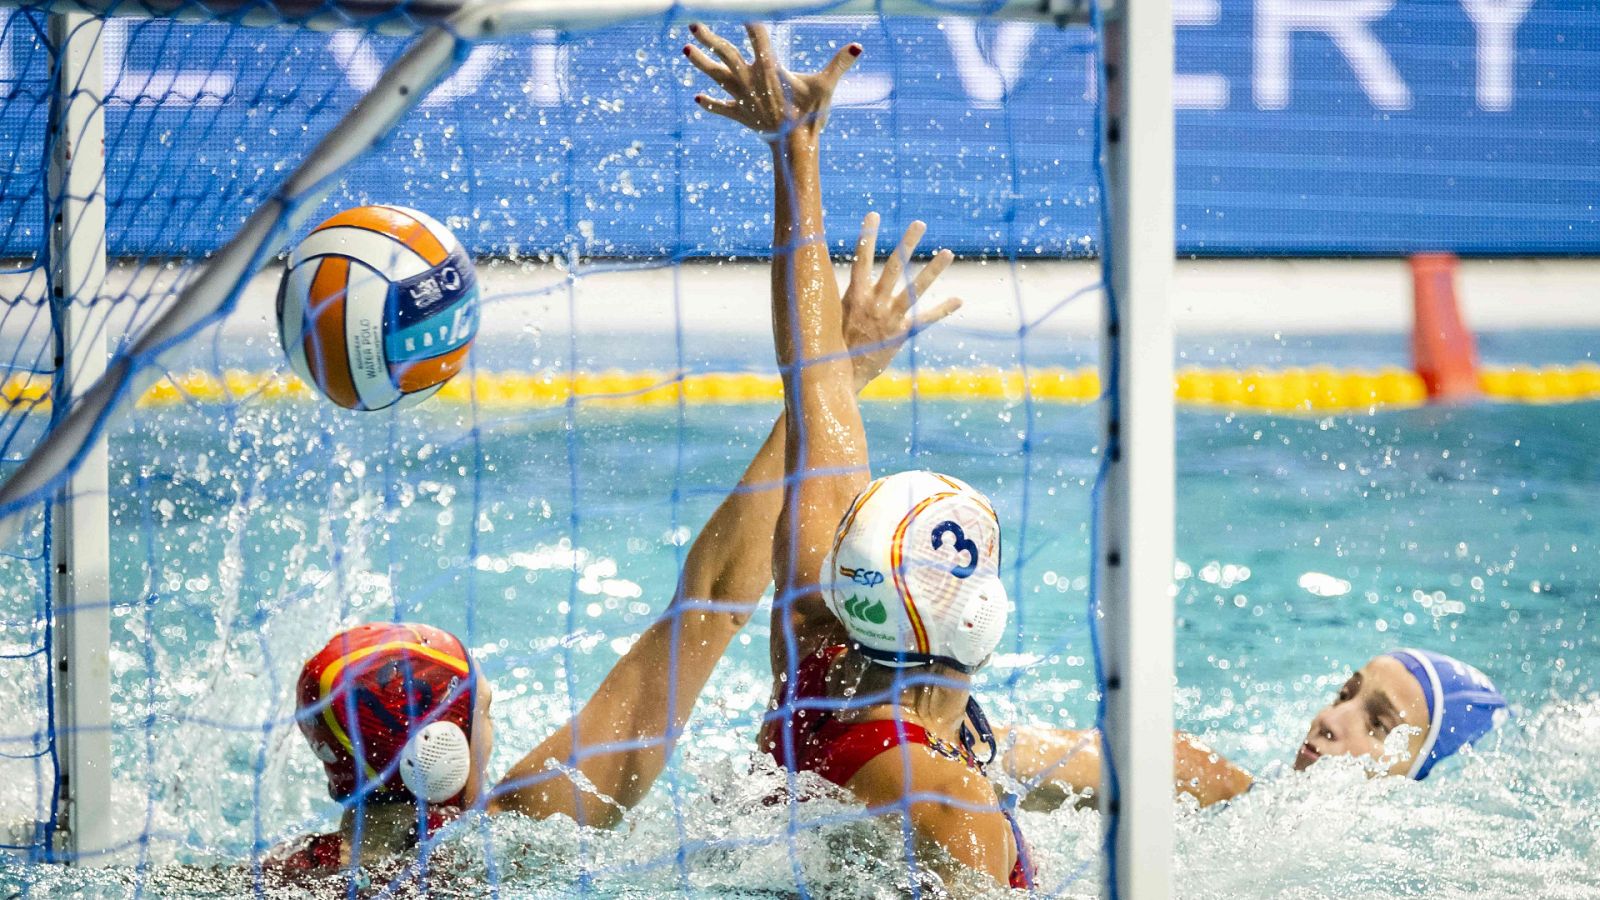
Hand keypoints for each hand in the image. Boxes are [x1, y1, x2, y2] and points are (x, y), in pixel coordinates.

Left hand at [684, 23, 859, 143]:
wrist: (794, 145)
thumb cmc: (810, 114)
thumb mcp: (826, 86)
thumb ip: (840, 63)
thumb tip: (859, 46)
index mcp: (768, 67)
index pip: (757, 35)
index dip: (750, 22)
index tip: (741, 10)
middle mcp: (749, 79)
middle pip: (725, 53)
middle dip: (709, 37)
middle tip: (692, 24)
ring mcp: (742, 97)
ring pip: (716, 76)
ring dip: (700, 63)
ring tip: (685, 50)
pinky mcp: (740, 115)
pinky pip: (721, 108)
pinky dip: (710, 103)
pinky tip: (697, 98)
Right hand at [841, 212, 961, 390]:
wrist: (838, 378)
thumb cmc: (829, 348)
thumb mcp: (827, 318)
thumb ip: (833, 299)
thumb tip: (811, 282)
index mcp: (854, 296)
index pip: (861, 259)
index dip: (867, 236)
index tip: (873, 214)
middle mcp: (874, 303)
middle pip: (893, 266)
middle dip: (907, 243)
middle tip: (920, 223)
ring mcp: (889, 318)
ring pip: (914, 289)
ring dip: (932, 269)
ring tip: (948, 252)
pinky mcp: (901, 334)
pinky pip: (925, 319)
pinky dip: (943, 309)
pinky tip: (959, 300)